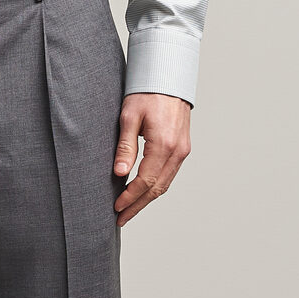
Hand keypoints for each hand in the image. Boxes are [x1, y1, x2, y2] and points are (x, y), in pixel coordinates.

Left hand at [113, 93, 191, 226]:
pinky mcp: (182, 148)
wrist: (168, 79)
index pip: (145, 180)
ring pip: (165, 184)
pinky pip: (169, 174)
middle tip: (121, 218)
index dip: (130, 197)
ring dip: (147, 199)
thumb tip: (119, 173)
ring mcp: (182, 150)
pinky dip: (156, 187)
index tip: (116, 207)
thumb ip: (125, 147)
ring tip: (130, 210)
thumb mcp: (129, 117)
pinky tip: (143, 192)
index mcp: (164, 144)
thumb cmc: (147, 93)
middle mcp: (177, 151)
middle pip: (157, 188)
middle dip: (138, 205)